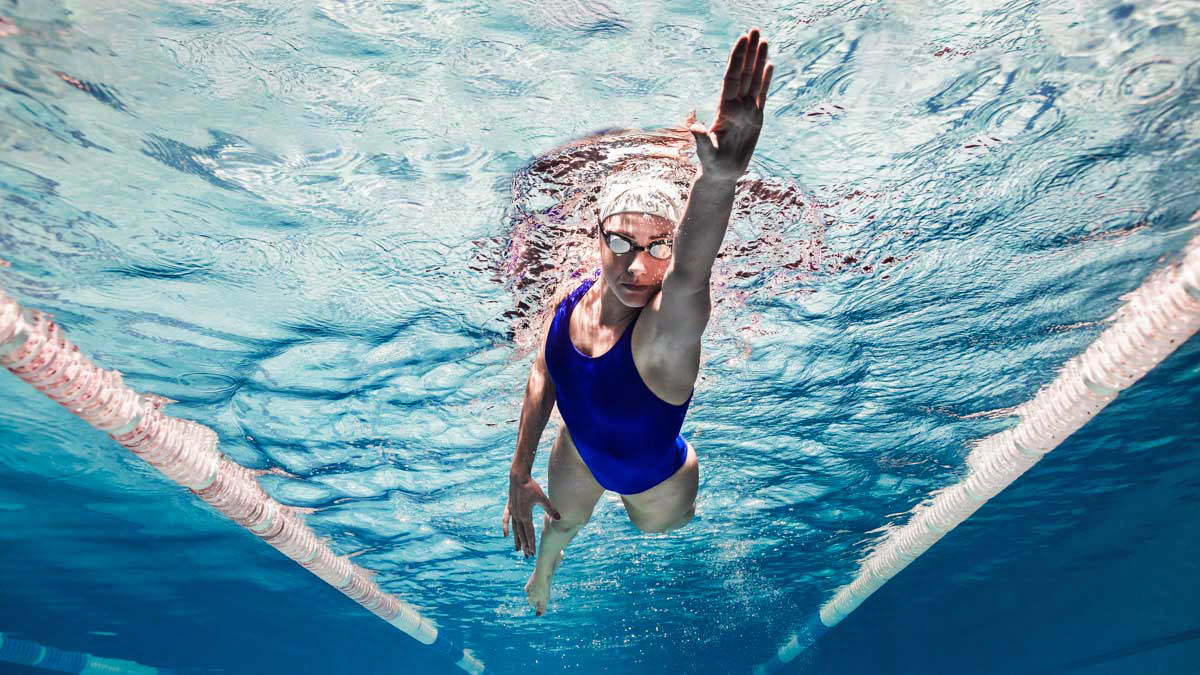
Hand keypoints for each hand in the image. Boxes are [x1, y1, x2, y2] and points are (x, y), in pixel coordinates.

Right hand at [502, 473, 560, 557]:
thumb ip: (550, 509)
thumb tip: (560, 518)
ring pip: (514, 530)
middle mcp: (518, 516)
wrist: (519, 476)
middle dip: (525, 546)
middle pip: (521, 534)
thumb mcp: (542, 498)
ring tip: (517, 550)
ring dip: (516, 540)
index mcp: (526, 516)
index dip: (531, 544)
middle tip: (528, 556)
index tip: (533, 553)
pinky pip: (506, 519)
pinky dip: (506, 527)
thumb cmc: (531, 487)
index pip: (529, 534)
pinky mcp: (509, 507)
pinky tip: (505, 535)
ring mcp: (512, 512)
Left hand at [688, 28, 774, 182]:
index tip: (742, 40)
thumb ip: (701, 140)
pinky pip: (762, 94)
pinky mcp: (756, 118)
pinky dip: (766, 79)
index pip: (732, 77)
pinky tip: (769, 64)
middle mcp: (736, 105)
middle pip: (745, 73)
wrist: (722, 173)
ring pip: (755, 79)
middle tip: (754, 29)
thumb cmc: (712, 164)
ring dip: (759, 60)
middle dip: (749, 51)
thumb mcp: (706, 153)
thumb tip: (694, 127)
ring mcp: (747, 110)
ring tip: (764, 40)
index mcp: (725, 109)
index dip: (738, 59)